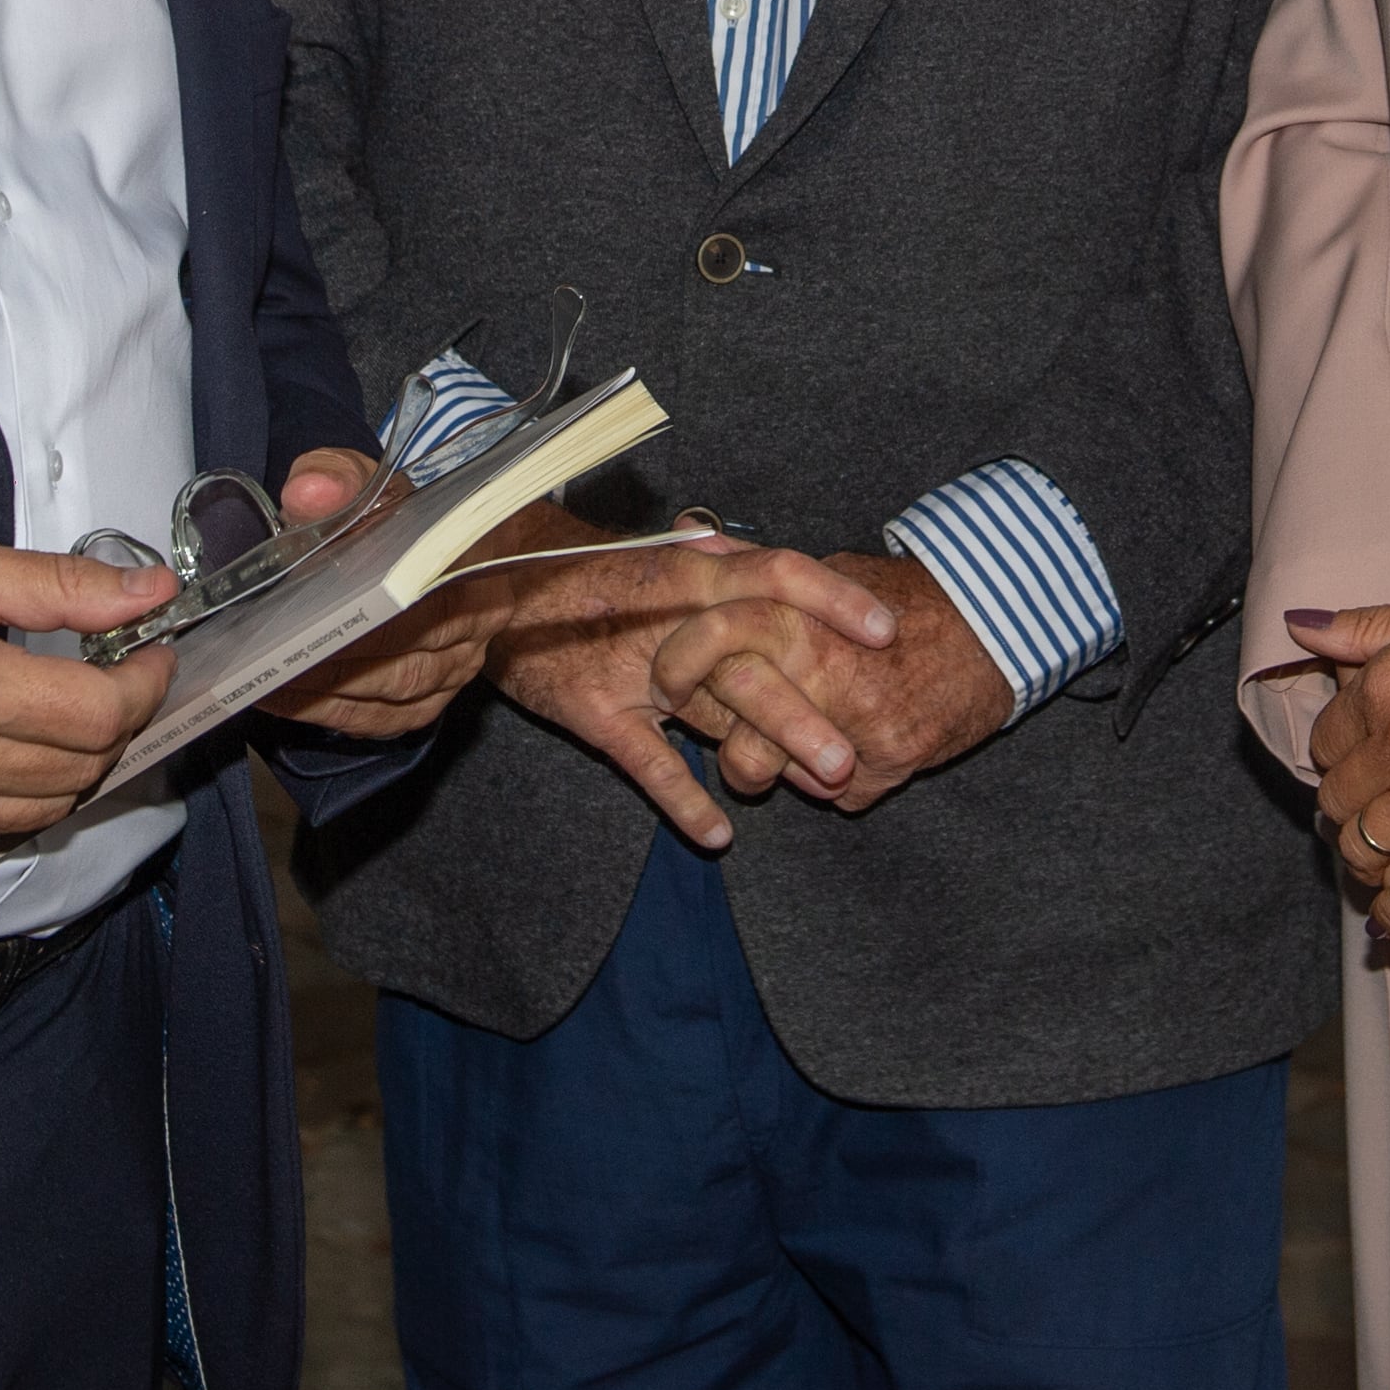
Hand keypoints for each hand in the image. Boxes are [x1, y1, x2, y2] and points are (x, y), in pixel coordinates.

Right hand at [0, 534, 180, 857]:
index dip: (145, 684)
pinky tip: (20, 746)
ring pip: (58, 804)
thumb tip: (148, 592)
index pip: (100, 712)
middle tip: (114, 677)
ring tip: (70, 710)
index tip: (149, 656)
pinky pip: (8, 826)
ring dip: (83, 759)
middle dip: (120, 718)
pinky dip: (33, 790)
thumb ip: (62, 583)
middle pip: (89, 764)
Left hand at [265, 446, 490, 739]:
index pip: (422, 589)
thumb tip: (309, 491)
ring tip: (264, 676)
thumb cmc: (390, 513)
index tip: (310, 609)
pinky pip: (383, 720)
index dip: (367, 605)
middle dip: (332, 658)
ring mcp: (456, 668)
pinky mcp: (429, 701)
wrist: (420, 546)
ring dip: (325, 690)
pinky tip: (285, 698)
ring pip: (393, 692)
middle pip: (405, 651)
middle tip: (268, 654)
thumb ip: (336, 477)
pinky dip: (331, 713)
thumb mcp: (364, 479)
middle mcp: (475, 620)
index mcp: (467, 556)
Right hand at [472, 505, 899, 849]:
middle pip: (753, 658)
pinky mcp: (595, 710)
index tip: (888, 631)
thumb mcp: (661, 555)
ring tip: (819, 787)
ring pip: (710, 709)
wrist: (501, 583)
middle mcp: (672, 615)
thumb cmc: (594, 574)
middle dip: (806, 707)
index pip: (777, 574)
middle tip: (854, 752)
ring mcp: (633, 665)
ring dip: (766, 754)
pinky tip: (718, 834)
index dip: (834, 600)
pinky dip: (683, 799)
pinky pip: (646, 761)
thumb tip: (786, 567)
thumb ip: (721, 560)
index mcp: (694, 570)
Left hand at [652, 552, 1014, 815]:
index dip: (681, 660)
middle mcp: (826, 679)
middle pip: (735, 739)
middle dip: (716, 743)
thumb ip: (763, 576)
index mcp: (803, 618)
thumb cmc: (909, 595)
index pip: (715, 639)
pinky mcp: (892, 767)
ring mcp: (860, 731)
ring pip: (771, 777)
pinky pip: (831, 795)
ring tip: (784, 741)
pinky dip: (830, 777)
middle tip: (711, 730)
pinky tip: (850, 740)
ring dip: (765, 767)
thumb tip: (694, 547)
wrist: (997, 626)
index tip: (668, 674)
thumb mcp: (832, 571)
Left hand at [1290, 572, 1389, 938]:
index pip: (1324, 743)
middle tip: (1365, 818)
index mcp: (1381, 687)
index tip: (1354, 770)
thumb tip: (1301, 626)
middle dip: (1345, 811)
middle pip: (1337, 800)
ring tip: (1379, 863)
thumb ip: (1364, 627)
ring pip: (1363, 847)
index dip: (1336, 760)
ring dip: (1365, 859)